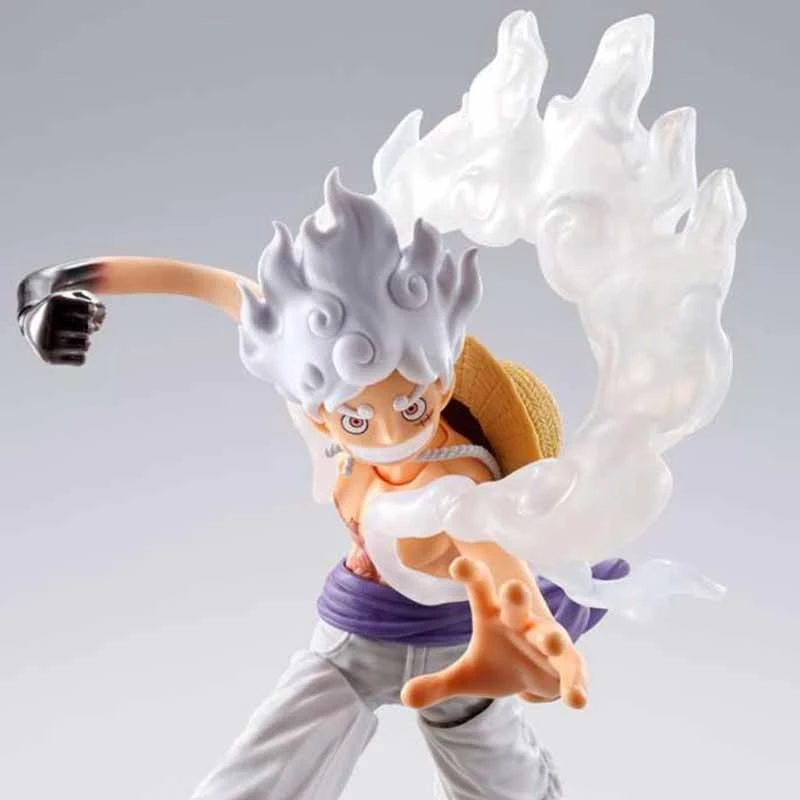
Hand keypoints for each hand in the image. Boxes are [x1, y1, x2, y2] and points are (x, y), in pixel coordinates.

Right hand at [19, 290, 105, 364]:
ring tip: (72, 336)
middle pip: (88, 329)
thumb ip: (94, 303)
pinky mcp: (50, 358)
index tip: (83, 309)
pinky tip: (67, 348)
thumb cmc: (59, 310)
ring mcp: (49, 341)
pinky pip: (81, 360)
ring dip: (85, 342)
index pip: (90, 309)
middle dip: (88, 327)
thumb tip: (97, 327)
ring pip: (86, 346)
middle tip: (76, 325)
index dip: (91, 310)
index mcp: (56, 303)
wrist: (30, 324)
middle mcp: (51, 322)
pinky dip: (79, 355)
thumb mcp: (73, 297)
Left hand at [401, 556, 587, 709]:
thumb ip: (437, 683)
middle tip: (513, 587)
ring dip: (551, 638)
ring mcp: (546, 640)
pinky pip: (573, 670)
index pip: (480, 589)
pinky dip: (575, 683)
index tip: (458, 565)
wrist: (534, 674)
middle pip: (518, 605)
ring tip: (550, 642)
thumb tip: (404, 696)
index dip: (472, 575)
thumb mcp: (467, 674)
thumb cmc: (497, 661)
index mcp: (493, 614)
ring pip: (551, 634)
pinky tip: (577, 700)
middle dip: (517, 597)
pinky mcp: (566, 663)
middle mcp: (521, 622)